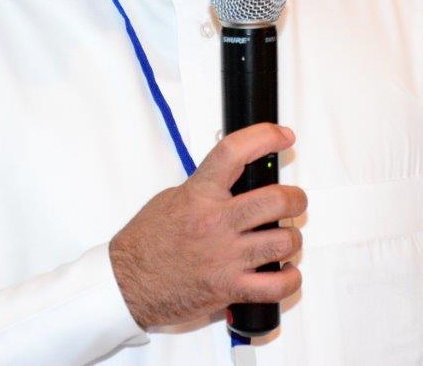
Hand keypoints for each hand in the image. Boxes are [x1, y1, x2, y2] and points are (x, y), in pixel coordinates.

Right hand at [108, 123, 305, 329]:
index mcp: (198, 195)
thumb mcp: (171, 199)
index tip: (282, 135)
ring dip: (291, 238)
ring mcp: (225, 257)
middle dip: (295, 198)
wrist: (127, 283)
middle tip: (294, 200)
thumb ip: (205, 188)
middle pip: (276, 200)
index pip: (234, 153)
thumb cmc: (146, 243)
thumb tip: (234, 179)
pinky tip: (284, 270)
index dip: (264, 137)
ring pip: (283, 241)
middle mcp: (215, 223)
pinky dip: (289, 279)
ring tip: (283, 238)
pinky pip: (276, 286)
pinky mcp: (229, 288)